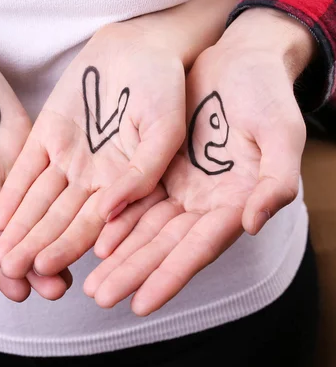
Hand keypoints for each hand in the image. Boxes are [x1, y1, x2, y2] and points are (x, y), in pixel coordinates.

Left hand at [0, 22, 184, 278]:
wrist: (139, 48)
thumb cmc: (164, 88)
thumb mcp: (165, 130)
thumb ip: (143, 172)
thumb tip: (112, 211)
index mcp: (121, 185)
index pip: (92, 226)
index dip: (68, 248)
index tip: (45, 269)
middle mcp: (90, 179)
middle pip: (58, 220)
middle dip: (34, 246)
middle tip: (9, 270)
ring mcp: (67, 158)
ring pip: (38, 200)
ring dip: (18, 227)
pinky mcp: (47, 135)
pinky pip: (25, 167)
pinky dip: (11, 190)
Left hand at [84, 9, 314, 315]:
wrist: (237, 61)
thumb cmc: (266, 94)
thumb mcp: (281, 131)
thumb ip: (275, 179)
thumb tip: (251, 223)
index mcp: (233, 202)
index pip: (198, 248)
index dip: (171, 277)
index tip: (142, 305)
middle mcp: (201, 203)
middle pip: (161, 246)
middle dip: (130, 272)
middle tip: (98, 298)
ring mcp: (175, 187)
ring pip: (139, 227)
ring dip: (113, 253)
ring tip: (86, 279)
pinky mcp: (155, 168)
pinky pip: (127, 198)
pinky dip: (109, 217)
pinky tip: (87, 236)